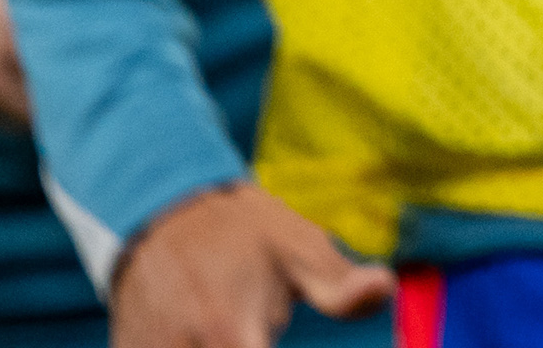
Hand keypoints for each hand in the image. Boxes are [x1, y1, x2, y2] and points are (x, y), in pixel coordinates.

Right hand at [113, 182, 396, 347]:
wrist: (159, 209)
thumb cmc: (237, 229)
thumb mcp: (295, 244)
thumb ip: (337, 284)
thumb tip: (383, 289)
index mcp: (225, 330)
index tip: (272, 334)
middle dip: (255, 344)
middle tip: (258, 319)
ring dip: (226, 344)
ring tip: (230, 316)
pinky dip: (196, 345)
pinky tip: (203, 325)